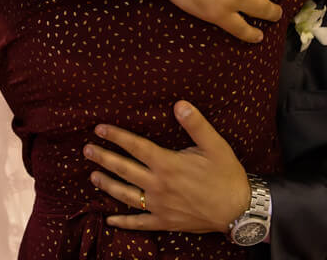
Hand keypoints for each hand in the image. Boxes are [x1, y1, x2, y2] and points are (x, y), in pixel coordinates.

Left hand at [84, 101, 250, 233]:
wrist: (240, 210)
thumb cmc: (227, 175)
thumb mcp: (215, 145)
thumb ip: (195, 124)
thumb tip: (179, 104)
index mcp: (167, 164)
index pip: (135, 146)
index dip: (116, 136)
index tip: (99, 129)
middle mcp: (158, 185)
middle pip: (124, 169)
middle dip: (103, 158)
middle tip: (87, 150)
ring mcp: (159, 205)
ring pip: (126, 194)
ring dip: (107, 185)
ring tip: (93, 176)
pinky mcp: (165, 221)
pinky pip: (140, 223)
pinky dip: (124, 222)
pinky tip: (110, 220)